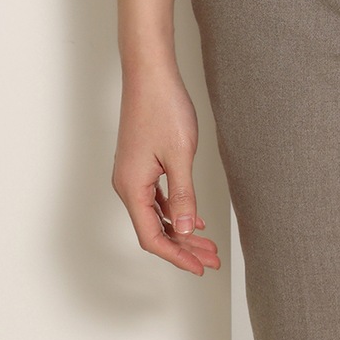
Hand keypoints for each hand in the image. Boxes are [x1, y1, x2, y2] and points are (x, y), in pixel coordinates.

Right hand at [113, 65, 221, 275]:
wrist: (150, 72)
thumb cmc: (162, 107)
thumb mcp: (179, 155)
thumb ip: (182, 195)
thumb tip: (184, 230)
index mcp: (132, 187)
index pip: (152, 237)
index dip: (177, 256)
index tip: (199, 267)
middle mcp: (127, 184)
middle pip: (154, 229)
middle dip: (183, 247)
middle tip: (211, 260)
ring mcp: (133, 173)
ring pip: (156, 214)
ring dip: (181, 230)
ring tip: (208, 244)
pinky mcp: (140, 163)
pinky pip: (156, 197)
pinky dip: (174, 210)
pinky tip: (193, 217)